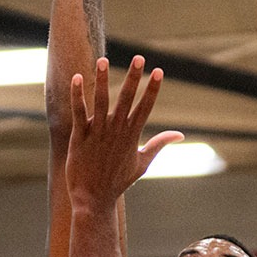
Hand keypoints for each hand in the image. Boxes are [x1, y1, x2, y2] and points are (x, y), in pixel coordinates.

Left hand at [65, 55, 178, 209]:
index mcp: (132, 135)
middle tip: (139, 58)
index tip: (159, 71)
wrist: (93, 199)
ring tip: (102, 60)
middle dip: (133, 78)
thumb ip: (159, 144)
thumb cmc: (118, 180)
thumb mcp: (143, 162)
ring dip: (102, 80)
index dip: (152, 89)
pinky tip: (77, 78)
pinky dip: (78, 96)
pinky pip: (79, 113)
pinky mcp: (79, 137)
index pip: (145, 107)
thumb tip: (179, 135)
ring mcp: (97, 133)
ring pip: (101, 102)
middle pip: (126, 99)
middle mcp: (116, 131)